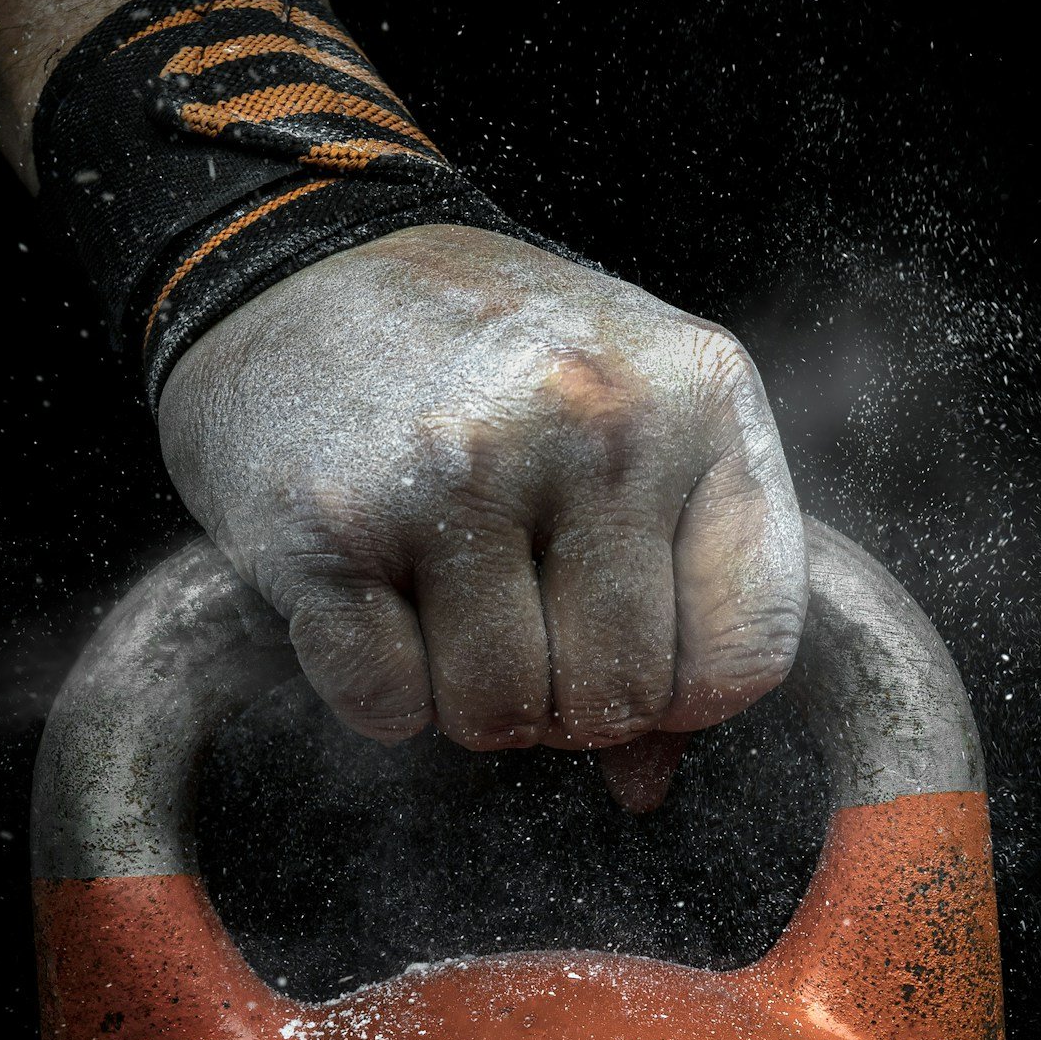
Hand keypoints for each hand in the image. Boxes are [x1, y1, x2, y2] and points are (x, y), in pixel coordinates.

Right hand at [158, 227, 804, 788]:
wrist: (291, 255)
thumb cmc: (485, 358)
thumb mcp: (624, 428)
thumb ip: (673, 595)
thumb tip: (647, 784)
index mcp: (698, 398)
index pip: (749, 656)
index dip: (681, 695)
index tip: (620, 647)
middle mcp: (592, 424)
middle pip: (618, 703)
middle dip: (560, 700)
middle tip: (508, 615)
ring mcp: (459, 469)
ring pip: (500, 719)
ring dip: (461, 695)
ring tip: (435, 594)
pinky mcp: (334, 523)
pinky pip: (387, 707)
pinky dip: (372, 687)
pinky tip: (364, 593)